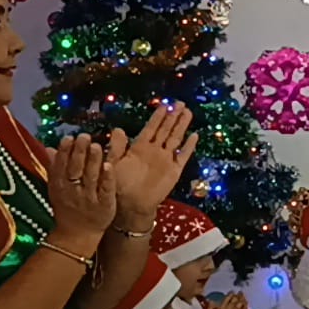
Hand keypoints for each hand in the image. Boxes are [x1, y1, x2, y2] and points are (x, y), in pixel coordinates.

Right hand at [47, 134, 116, 253]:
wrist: (77, 235)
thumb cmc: (68, 208)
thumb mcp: (57, 189)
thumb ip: (55, 169)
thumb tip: (49, 148)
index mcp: (59, 187)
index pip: (60, 166)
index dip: (64, 152)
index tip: (69, 137)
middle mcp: (72, 191)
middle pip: (75, 169)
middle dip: (79, 152)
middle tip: (84, 136)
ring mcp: (89, 198)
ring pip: (90, 177)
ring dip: (93, 161)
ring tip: (96, 146)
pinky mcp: (104, 205)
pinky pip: (105, 190)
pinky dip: (107, 178)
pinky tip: (109, 165)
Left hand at [107, 103, 199, 221]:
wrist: (130, 205)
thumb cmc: (119, 185)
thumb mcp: (113, 163)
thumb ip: (117, 147)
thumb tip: (118, 129)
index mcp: (139, 148)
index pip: (151, 128)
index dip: (158, 116)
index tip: (164, 104)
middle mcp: (154, 151)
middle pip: (166, 130)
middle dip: (173, 116)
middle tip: (180, 103)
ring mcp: (165, 159)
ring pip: (175, 138)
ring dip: (182, 126)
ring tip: (188, 112)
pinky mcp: (174, 170)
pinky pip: (183, 156)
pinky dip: (189, 146)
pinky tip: (194, 136)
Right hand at [203, 293, 246, 308]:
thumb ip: (210, 307)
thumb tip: (212, 301)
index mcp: (221, 308)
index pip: (227, 298)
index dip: (231, 294)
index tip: (232, 292)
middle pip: (235, 300)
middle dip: (238, 295)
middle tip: (240, 292)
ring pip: (241, 305)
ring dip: (243, 300)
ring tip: (244, 297)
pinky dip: (245, 308)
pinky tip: (246, 305)